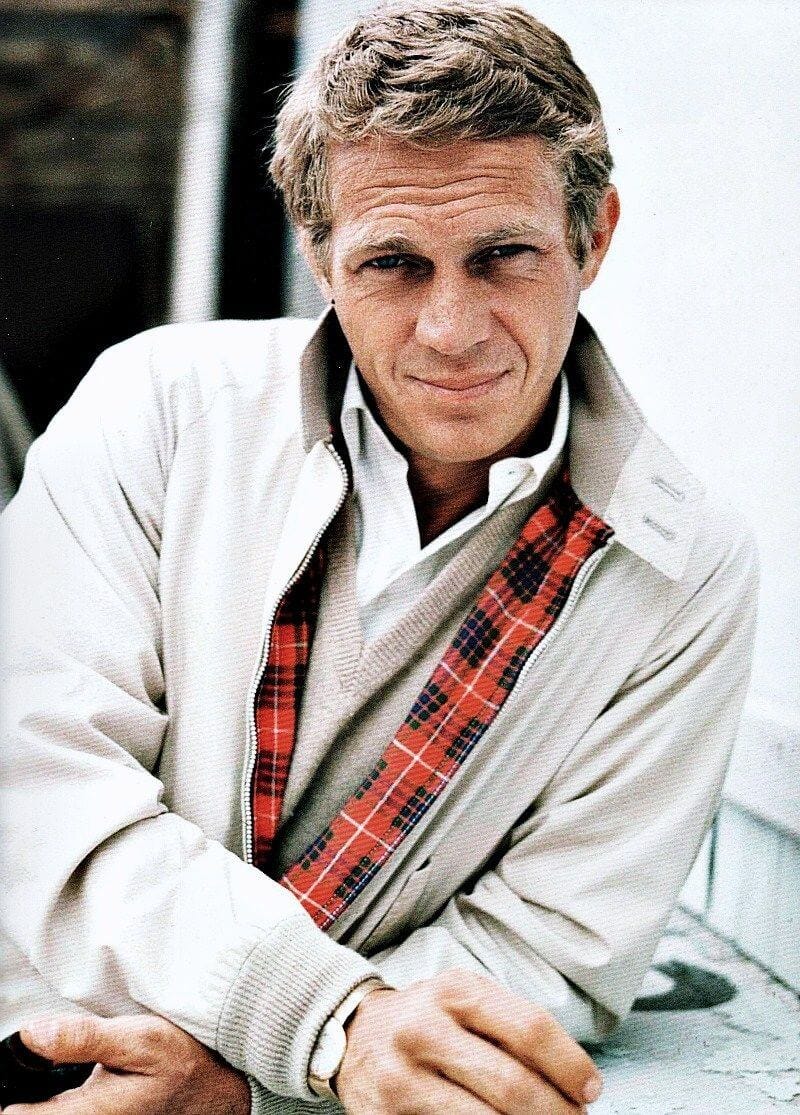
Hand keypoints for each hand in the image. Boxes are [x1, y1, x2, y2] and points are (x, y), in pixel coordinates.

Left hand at [0, 1014, 250, 1114]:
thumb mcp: (139, 1038)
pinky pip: (66, 1113)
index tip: (6, 1072)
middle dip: (23, 1098)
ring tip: (35, 1080)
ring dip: (39, 1101)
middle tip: (21, 1073)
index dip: (7, 1099)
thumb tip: (31, 1034)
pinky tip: (56, 1090)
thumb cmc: (183, 1062)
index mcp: (89, 1114)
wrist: (218, 1090)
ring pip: (50, 1114)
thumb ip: (85, 1038)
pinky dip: (55, 1103)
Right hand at [336, 969, 602, 1113]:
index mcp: (454, 992)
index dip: (569, 1065)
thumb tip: (575, 1081)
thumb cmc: (428, 1020)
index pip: (529, 1029)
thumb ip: (512, 1028)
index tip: (590, 1090)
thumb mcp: (465, 1000)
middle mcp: (424, 1030)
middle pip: (513, 1086)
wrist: (353, 1036)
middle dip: (557, 1113)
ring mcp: (403, 1079)